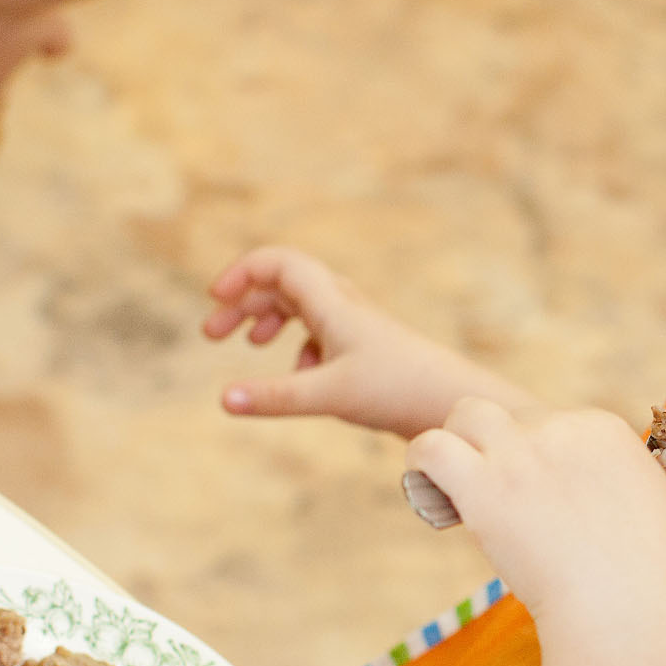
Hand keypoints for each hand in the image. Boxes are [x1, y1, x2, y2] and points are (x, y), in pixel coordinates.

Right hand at [205, 246, 528, 437]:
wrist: (454, 402)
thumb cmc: (397, 390)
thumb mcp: (328, 394)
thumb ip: (275, 396)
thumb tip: (222, 400)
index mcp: (332, 302)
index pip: (277, 263)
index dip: (241, 273)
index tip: (214, 300)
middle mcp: (344, 305)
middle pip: (284, 283)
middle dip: (245, 301)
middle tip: (212, 331)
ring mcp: (357, 326)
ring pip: (303, 305)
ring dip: (270, 317)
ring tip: (251, 343)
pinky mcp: (367, 349)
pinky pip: (323, 332)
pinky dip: (301, 345)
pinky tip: (301, 377)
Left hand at [404, 398, 665, 623]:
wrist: (625, 612)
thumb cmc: (649, 580)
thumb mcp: (653, 507)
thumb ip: (622, 483)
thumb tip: (601, 490)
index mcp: (605, 430)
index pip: (552, 422)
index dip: (536, 456)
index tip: (532, 494)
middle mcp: (561, 429)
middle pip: (511, 418)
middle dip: (499, 450)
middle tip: (493, 493)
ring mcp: (520, 453)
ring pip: (466, 414)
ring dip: (457, 439)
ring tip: (449, 478)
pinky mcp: (482, 486)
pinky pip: (432, 447)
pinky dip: (422, 459)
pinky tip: (425, 484)